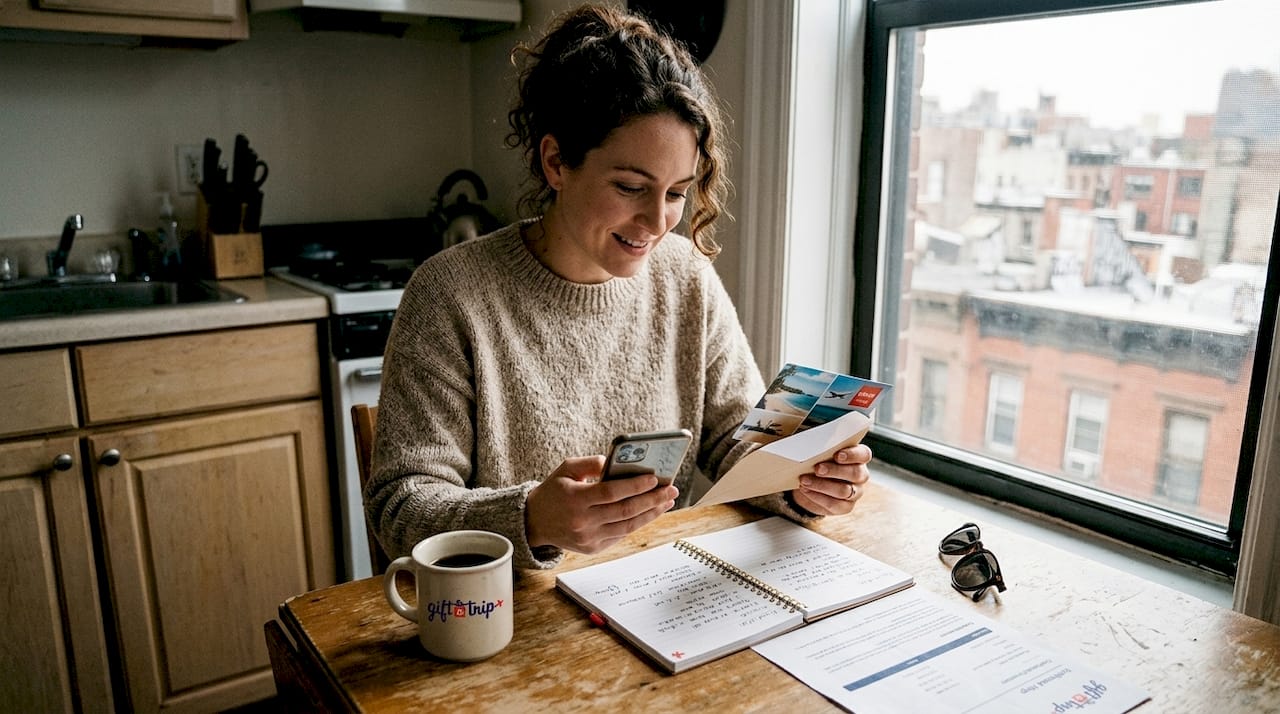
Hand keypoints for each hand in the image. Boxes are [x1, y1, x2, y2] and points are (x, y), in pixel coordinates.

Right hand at [525, 456, 678, 553]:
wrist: (534, 522)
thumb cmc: (554, 491)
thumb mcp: (566, 469)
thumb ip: (592, 463)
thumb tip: (618, 463)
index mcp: (575, 500)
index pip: (611, 493)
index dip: (635, 486)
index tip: (655, 478)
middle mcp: (582, 522)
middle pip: (625, 511)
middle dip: (652, 500)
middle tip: (671, 489)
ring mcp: (588, 538)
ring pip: (628, 526)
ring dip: (651, 513)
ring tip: (667, 501)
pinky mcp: (593, 548)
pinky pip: (621, 534)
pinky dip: (638, 523)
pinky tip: (651, 512)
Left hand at [791, 444, 871, 515]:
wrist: (808, 483)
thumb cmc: (816, 462)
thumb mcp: (818, 453)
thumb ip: (820, 449)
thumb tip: (808, 447)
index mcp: (857, 457)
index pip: (863, 454)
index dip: (852, 455)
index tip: (837, 455)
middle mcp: (860, 475)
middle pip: (855, 473)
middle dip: (835, 471)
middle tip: (817, 468)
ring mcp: (855, 492)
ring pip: (845, 491)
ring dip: (822, 485)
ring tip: (804, 480)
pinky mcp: (845, 507)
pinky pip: (835, 504)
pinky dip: (817, 497)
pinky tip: (806, 490)